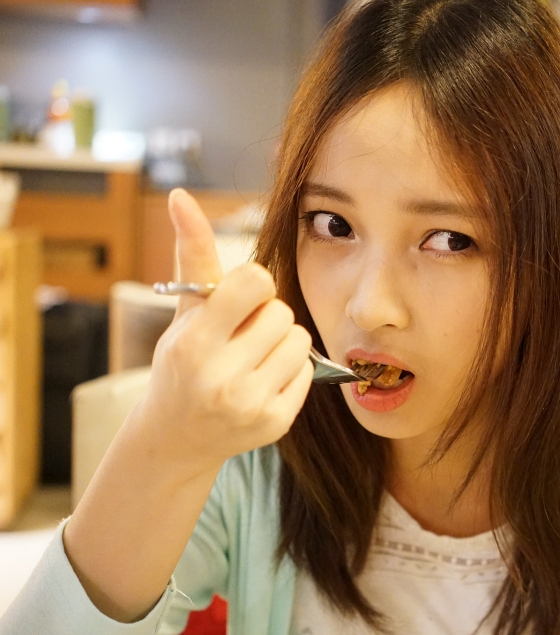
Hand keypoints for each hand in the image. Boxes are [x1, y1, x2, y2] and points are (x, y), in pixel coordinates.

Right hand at [140, 189, 312, 471]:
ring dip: (282, 340)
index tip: (238, 301)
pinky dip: (291, 369)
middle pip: (281, 312)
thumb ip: (193, 254)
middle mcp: (220, 378)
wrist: (177, 438)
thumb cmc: (181, 363)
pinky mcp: (275, 424)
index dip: (251, 286)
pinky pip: (307, 371)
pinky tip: (264, 379)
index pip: (254, 283)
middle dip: (266, 315)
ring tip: (255, 355)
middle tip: (244, 333)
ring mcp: (250, 405)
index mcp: (194, 344)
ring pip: (299, 340)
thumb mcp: (183, 312)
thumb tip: (180, 196)